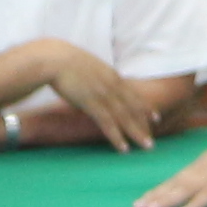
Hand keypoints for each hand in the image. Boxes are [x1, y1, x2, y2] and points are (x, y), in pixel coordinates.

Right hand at [37, 45, 157, 153]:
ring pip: (125, 117)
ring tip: (147, 147)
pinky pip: (108, 123)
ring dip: (137, 133)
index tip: (155, 117)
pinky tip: (124, 148)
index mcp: (111, 75)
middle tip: (152, 140)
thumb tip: (93, 85)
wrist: (52, 58)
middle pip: (133, 108)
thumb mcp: (86, 65)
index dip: (145, 107)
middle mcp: (112, 85)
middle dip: (145, 125)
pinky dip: (117, 137)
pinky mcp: (91, 102)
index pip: (133, 94)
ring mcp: (103, 94)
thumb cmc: (62, 60)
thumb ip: (95, 76)